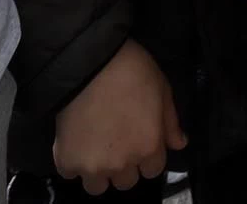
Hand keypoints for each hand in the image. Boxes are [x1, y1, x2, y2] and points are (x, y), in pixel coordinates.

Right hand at [51, 40, 185, 193]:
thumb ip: (170, 122)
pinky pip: (70, 173)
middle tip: (115, 141)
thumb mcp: (162, 89)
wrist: (89, 61)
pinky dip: (72, 162)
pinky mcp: (66, 160)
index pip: (153, 171)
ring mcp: (93, 166)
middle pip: (126, 182)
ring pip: (97, 186)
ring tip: (94, 147)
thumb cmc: (132, 70)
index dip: (146, 155)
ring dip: (98, 171)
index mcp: (149, 148)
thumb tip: (179, 144)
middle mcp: (123, 164)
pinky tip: (75, 142)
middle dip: (123, 165)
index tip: (137, 140)